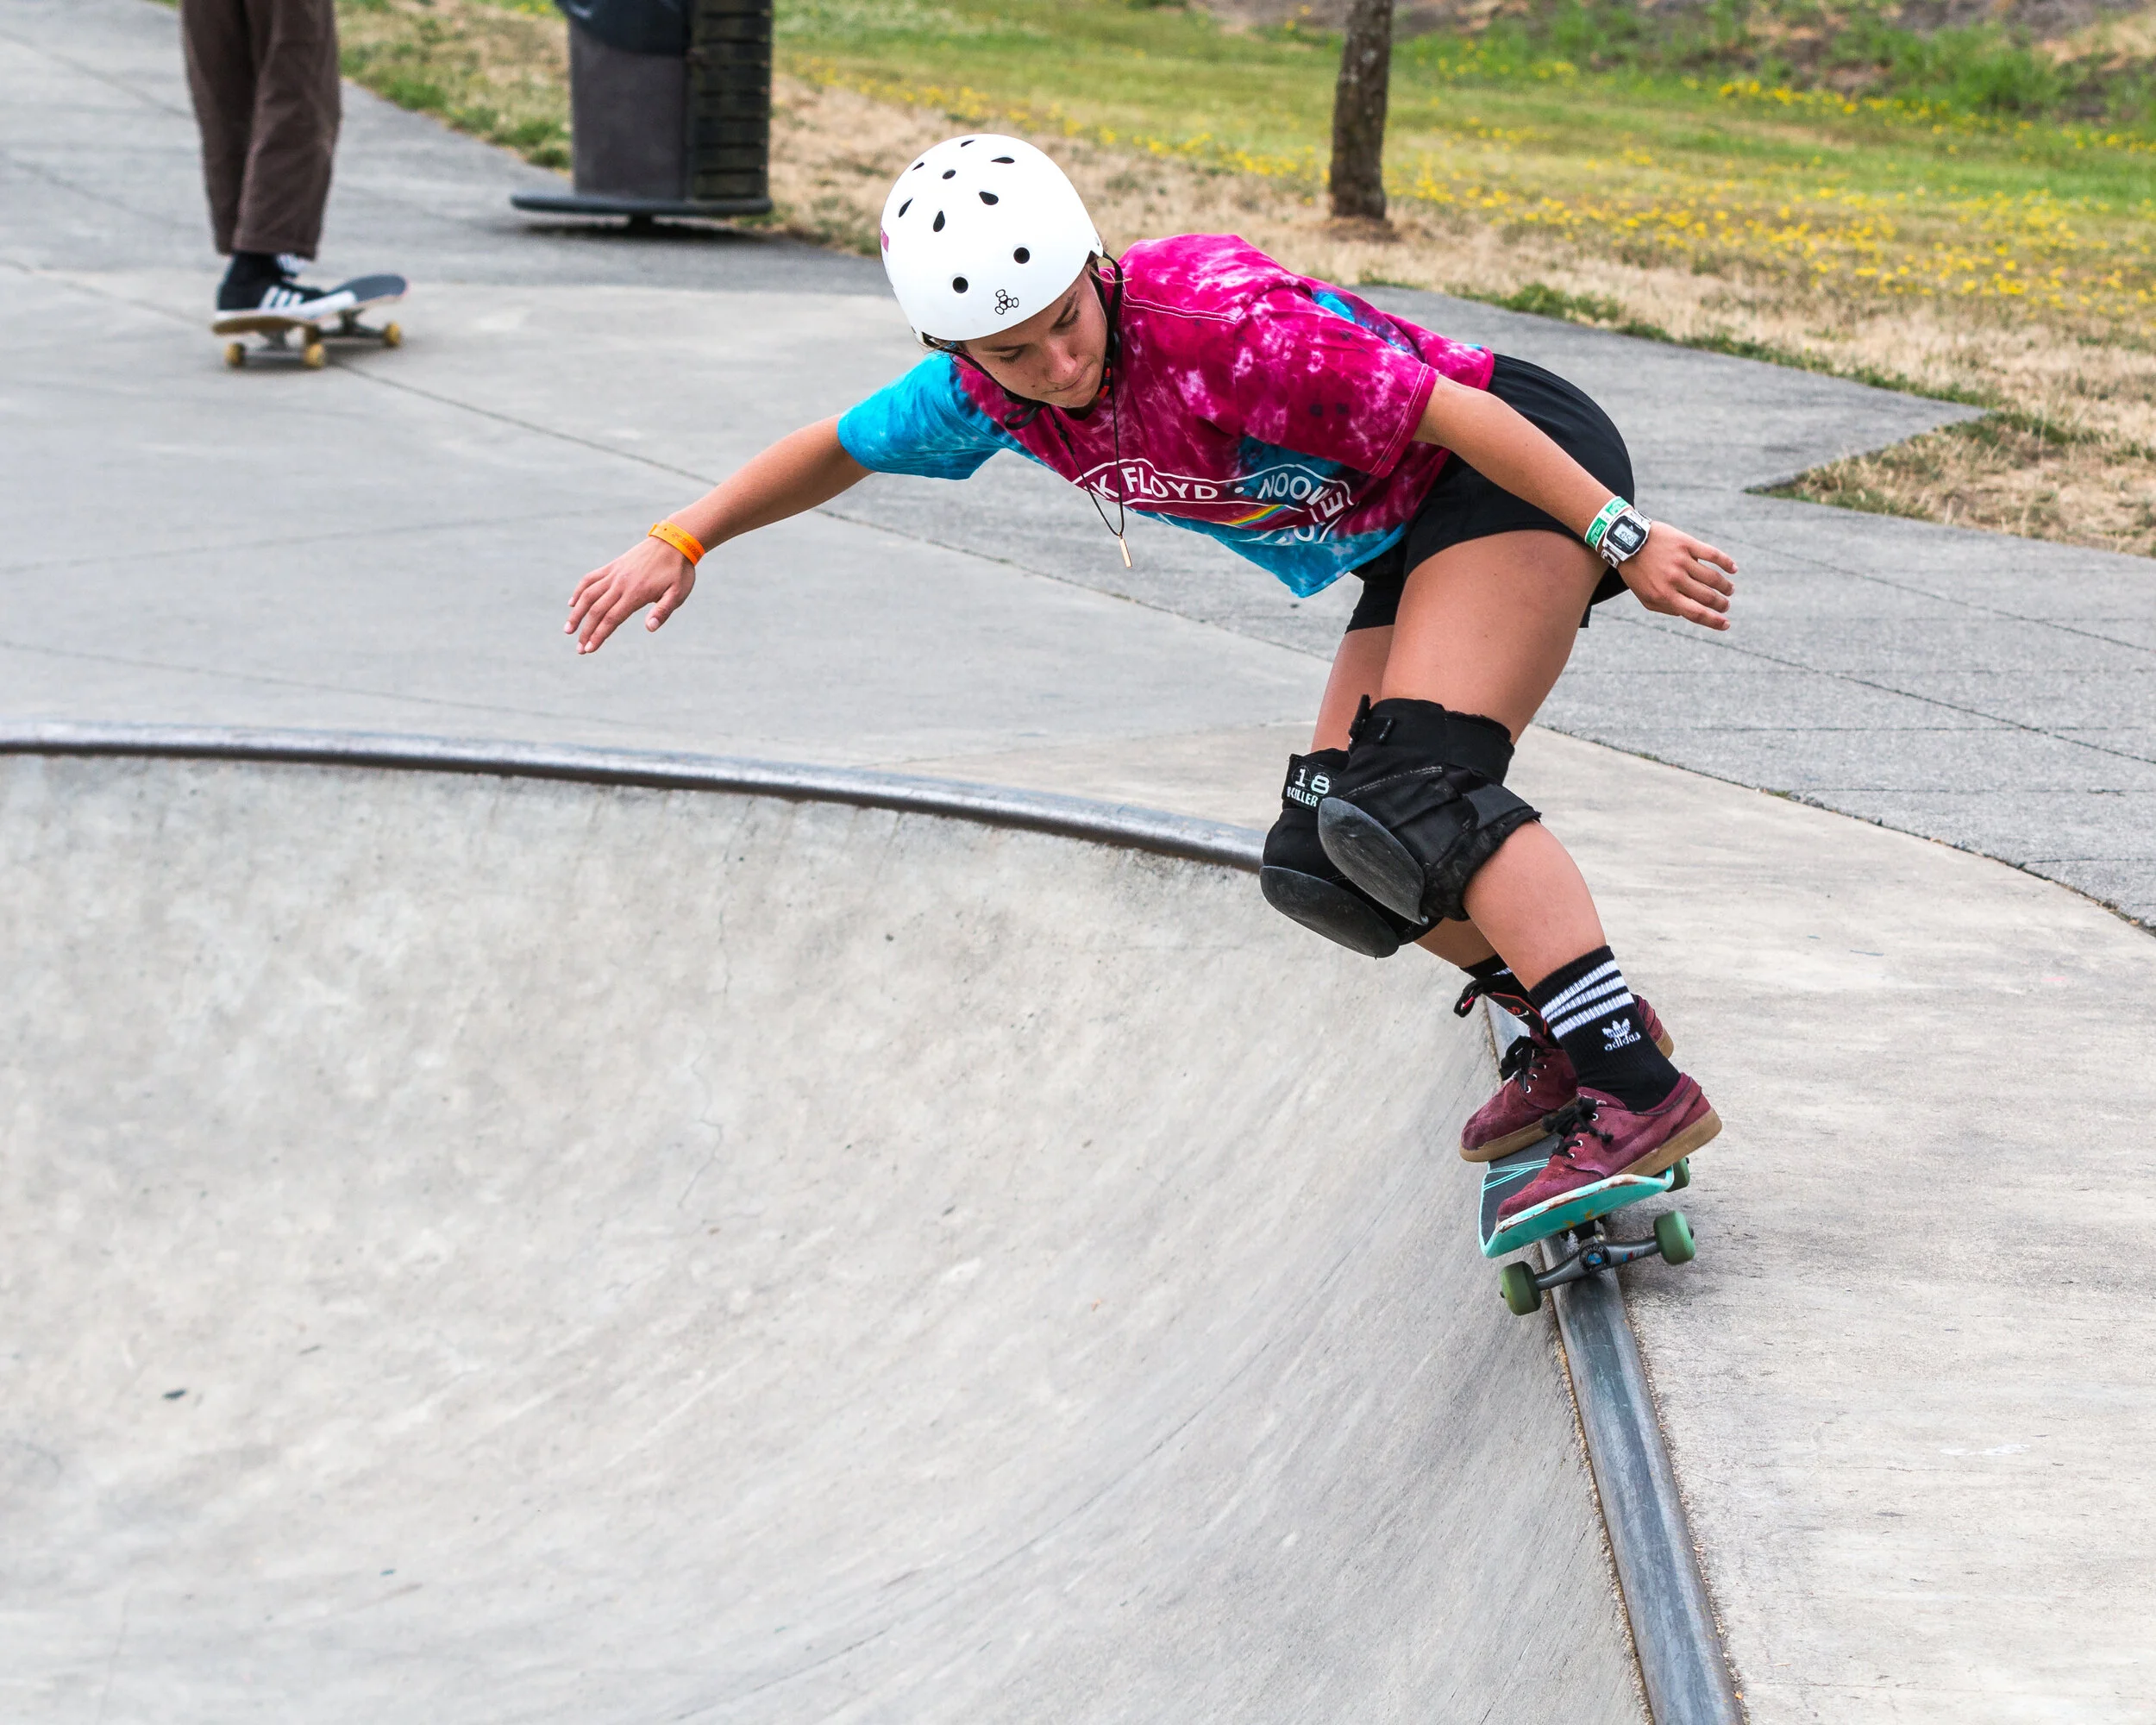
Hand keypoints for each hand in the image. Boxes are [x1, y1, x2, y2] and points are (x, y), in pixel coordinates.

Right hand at [566, 536, 696, 654]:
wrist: (673, 541)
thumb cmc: (678, 571)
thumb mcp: (678, 593)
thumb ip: (663, 611)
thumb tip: (649, 628)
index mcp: (636, 593)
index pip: (611, 619)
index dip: (598, 635)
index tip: (588, 649)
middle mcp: (620, 583)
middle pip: (596, 610)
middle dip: (586, 631)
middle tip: (578, 650)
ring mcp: (614, 573)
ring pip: (588, 594)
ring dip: (576, 613)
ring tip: (567, 630)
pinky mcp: (613, 566)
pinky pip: (590, 578)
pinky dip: (579, 591)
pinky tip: (572, 603)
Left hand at [1621, 523, 1736, 630]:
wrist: (1626, 540)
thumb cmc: (1636, 572)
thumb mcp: (1644, 597)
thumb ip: (1665, 608)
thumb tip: (1687, 613)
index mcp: (1664, 595)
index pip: (1695, 613)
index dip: (1714, 621)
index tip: (1726, 624)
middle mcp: (1674, 579)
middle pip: (1707, 597)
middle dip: (1721, 604)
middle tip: (1726, 605)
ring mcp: (1681, 560)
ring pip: (1713, 577)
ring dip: (1725, 586)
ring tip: (1729, 590)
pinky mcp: (1686, 543)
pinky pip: (1712, 554)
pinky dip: (1726, 562)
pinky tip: (1733, 569)